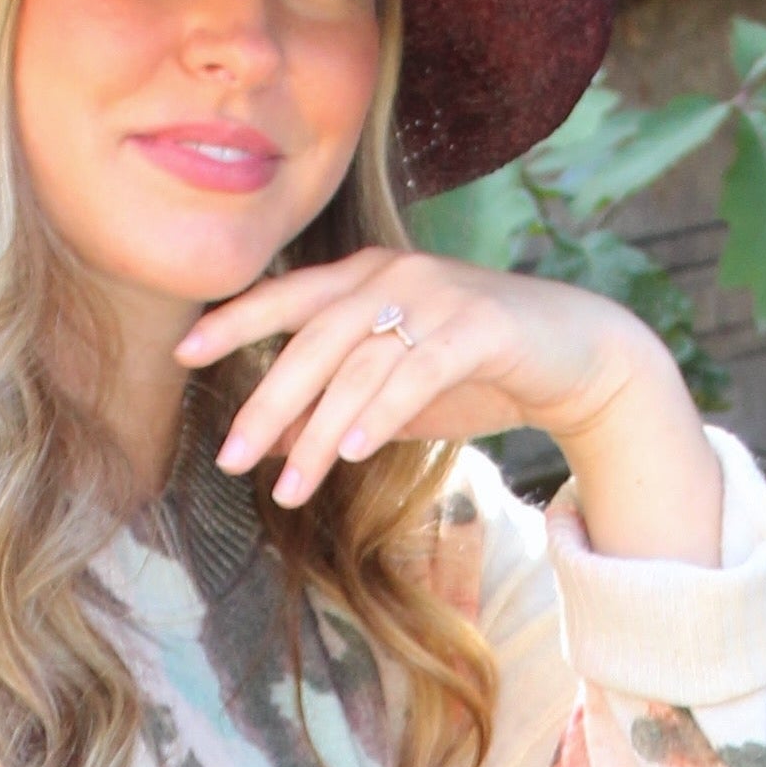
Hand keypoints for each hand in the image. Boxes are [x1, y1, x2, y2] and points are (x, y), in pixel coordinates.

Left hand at [178, 248, 722, 563]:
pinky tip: (356, 451)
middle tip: (230, 460)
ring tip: (290, 489)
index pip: (286, 297)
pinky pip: (417, 371)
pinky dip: (382, 412)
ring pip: (359, 367)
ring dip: (320, 434)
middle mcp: (395, 276)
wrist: (581, 355)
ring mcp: (438, 296)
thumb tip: (274, 442)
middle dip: (266, 404)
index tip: (184, 354)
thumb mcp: (396, 393)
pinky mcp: (480, 328)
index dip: (235, 323)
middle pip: (312, 342)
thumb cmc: (482, 370)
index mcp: (367, 278)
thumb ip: (338, 406)